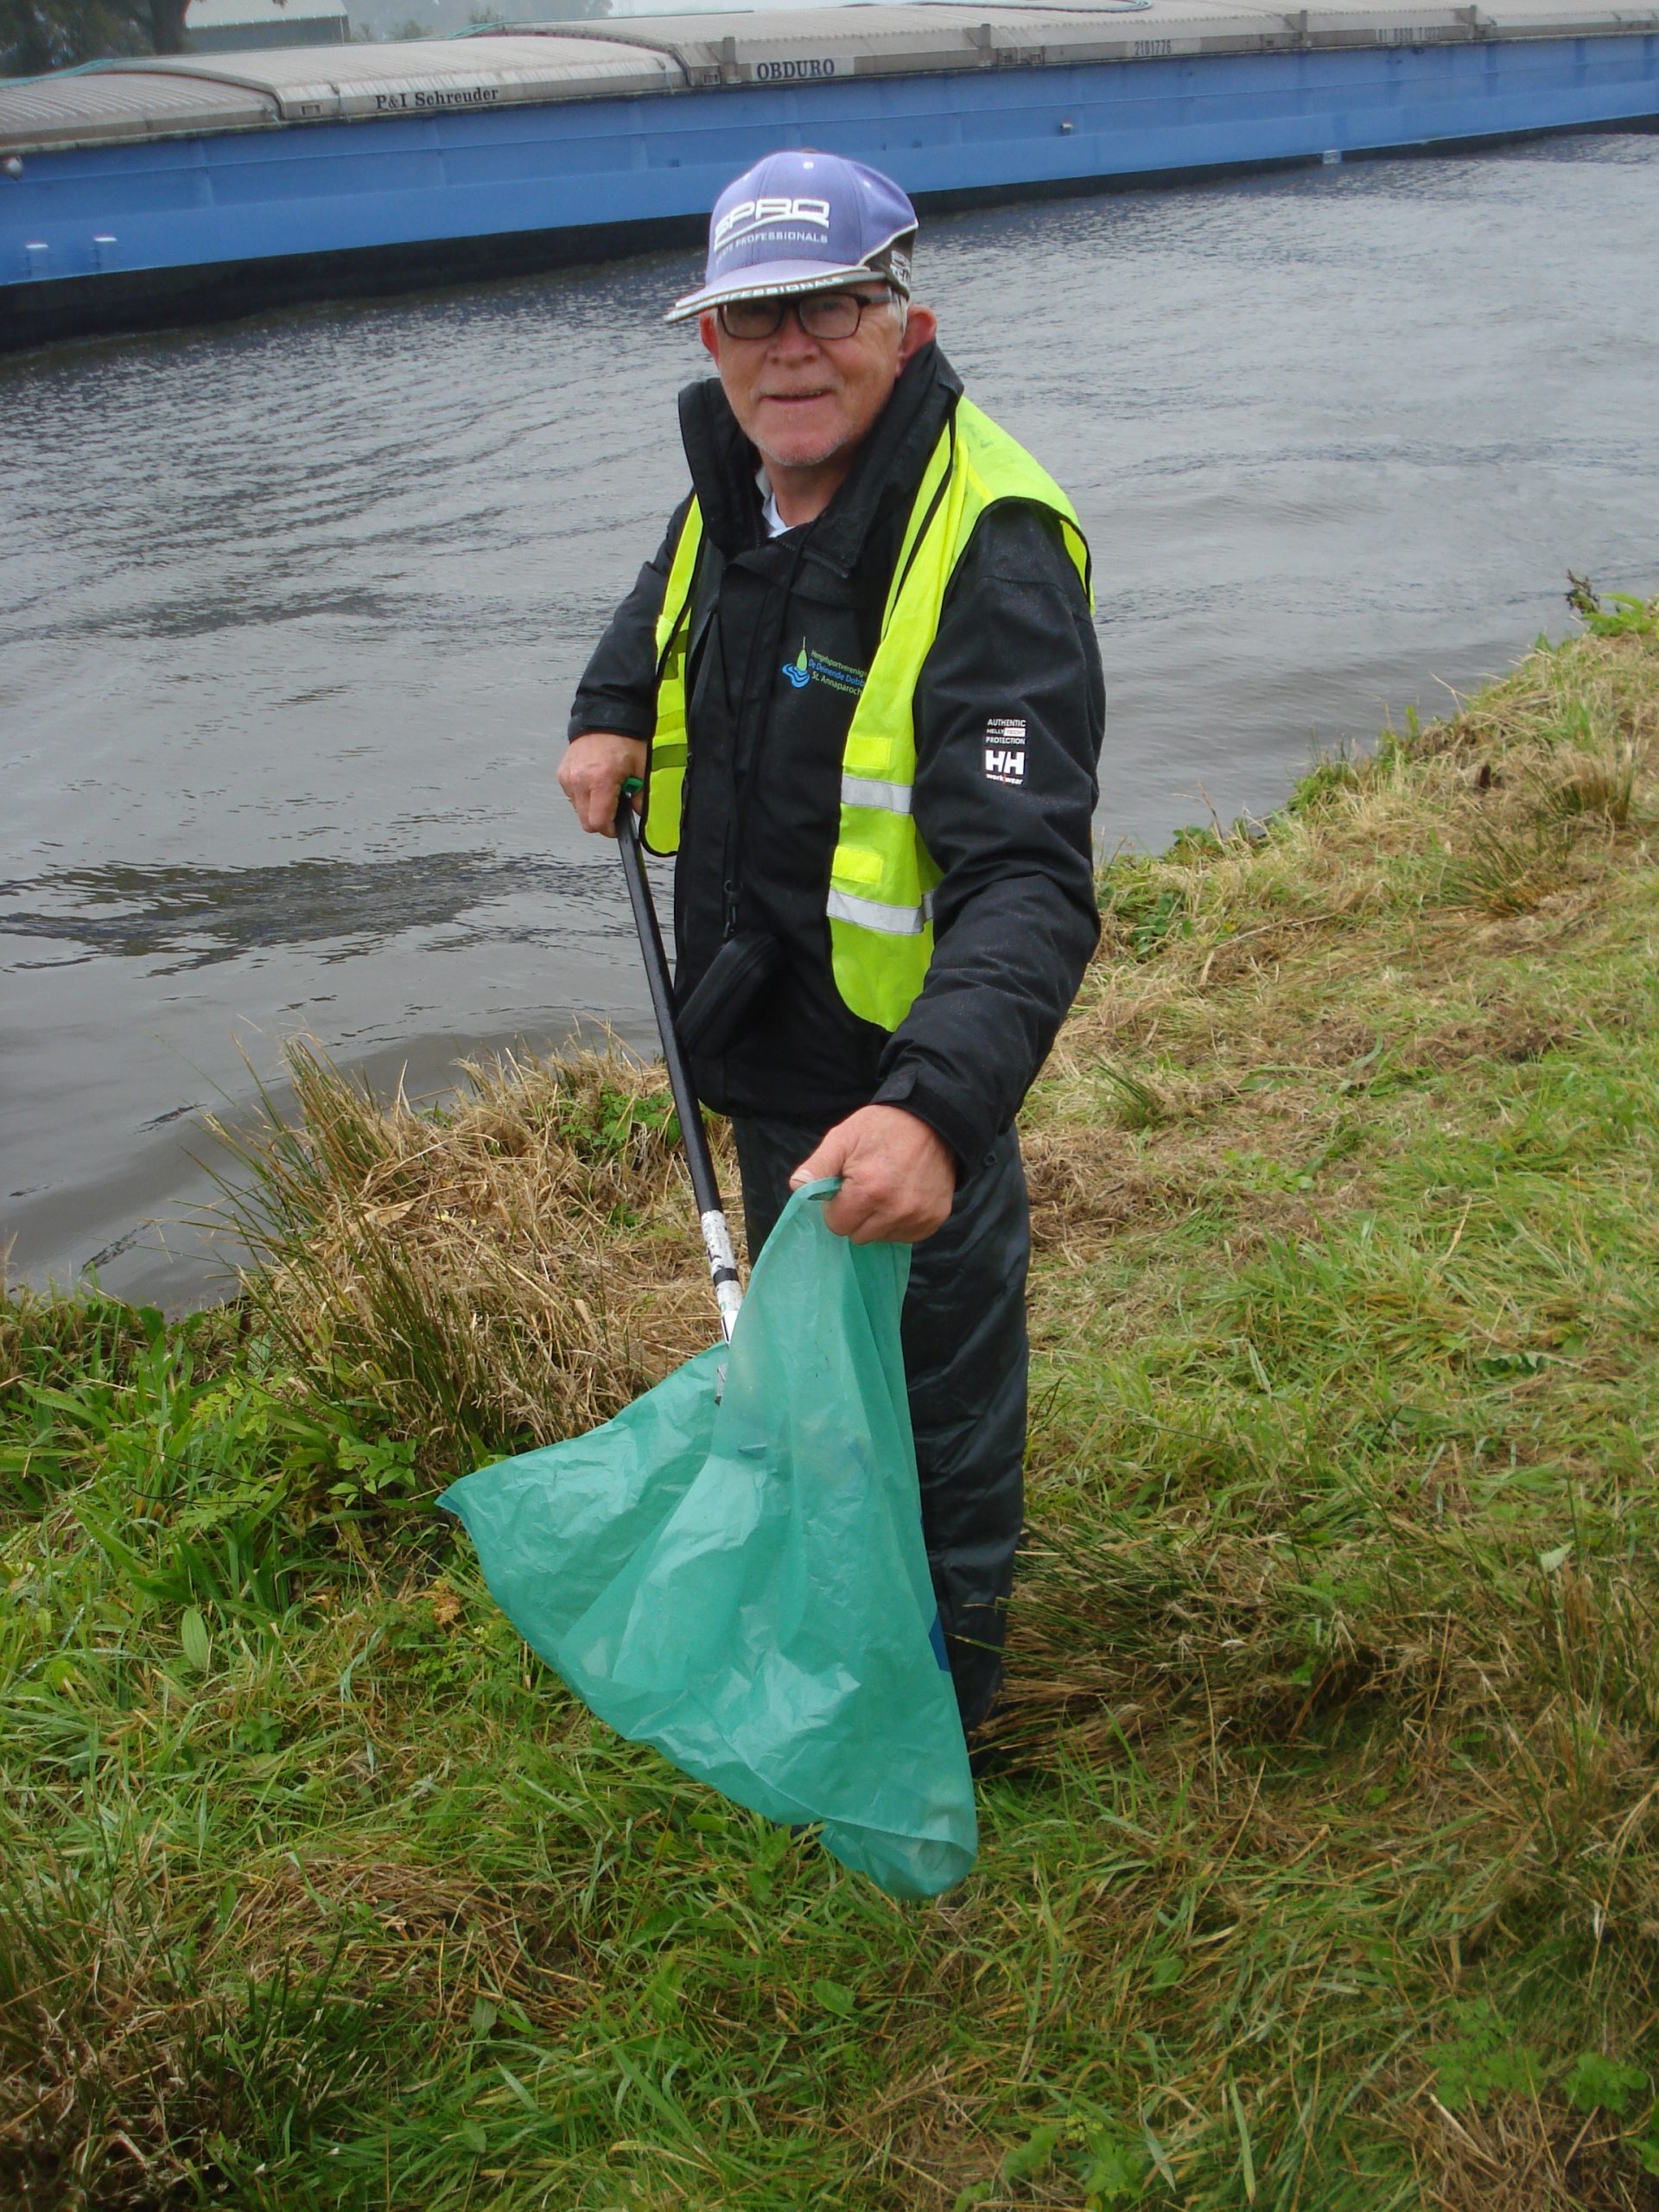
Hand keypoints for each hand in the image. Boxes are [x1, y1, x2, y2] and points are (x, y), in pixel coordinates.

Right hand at [558, 731, 647, 835]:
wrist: (606, 716)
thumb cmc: (624, 739)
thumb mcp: (641, 769)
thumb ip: (641, 797)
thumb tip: (639, 814)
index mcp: (600, 780)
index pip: (598, 823)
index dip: (610, 830)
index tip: (619, 827)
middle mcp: (580, 780)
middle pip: (586, 822)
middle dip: (601, 821)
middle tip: (614, 808)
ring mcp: (568, 777)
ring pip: (578, 810)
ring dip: (591, 808)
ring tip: (606, 791)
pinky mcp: (562, 774)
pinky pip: (572, 796)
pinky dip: (583, 796)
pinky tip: (595, 783)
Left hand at [790, 1105, 955, 1243]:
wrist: (933, 1121)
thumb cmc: (882, 1128)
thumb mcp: (844, 1137)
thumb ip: (818, 1166)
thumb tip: (797, 1187)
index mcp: (869, 1190)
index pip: (837, 1225)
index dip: (837, 1207)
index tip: (847, 1187)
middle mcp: (896, 1210)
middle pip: (859, 1236)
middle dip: (857, 1216)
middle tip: (867, 1187)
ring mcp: (918, 1217)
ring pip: (881, 1238)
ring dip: (878, 1221)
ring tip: (887, 1190)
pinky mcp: (934, 1220)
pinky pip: (906, 1236)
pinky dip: (900, 1222)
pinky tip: (903, 1196)